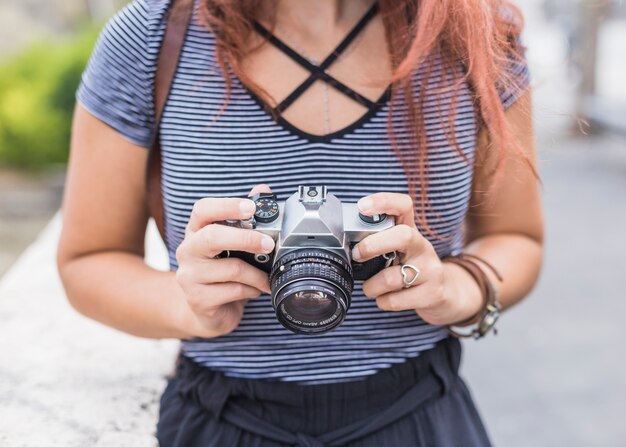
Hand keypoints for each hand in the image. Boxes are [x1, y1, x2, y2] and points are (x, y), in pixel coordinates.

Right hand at [174, 184, 274, 337]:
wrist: (206, 312)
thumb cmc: (222, 273)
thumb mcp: (234, 245)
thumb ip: (246, 218)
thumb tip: (263, 190)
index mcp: (197, 231)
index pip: (203, 210)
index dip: (227, 206)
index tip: (251, 207)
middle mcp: (188, 250)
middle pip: (212, 236)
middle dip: (245, 238)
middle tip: (270, 243)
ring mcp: (189, 276)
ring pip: (231, 269)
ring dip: (257, 274)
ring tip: (266, 278)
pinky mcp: (197, 299)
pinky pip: (233, 291)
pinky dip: (251, 290)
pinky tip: (253, 291)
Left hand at [352, 193, 482, 325]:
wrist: (441, 294)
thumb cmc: (409, 268)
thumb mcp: (396, 250)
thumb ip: (377, 243)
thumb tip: (345, 245)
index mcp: (410, 230)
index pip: (403, 205)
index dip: (383, 201)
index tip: (363, 206)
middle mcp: (422, 246)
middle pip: (403, 236)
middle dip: (373, 245)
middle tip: (357, 255)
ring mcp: (430, 269)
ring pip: (392, 277)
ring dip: (372, 286)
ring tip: (371, 288)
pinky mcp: (432, 293)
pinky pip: (396, 300)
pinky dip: (383, 301)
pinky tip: (386, 298)